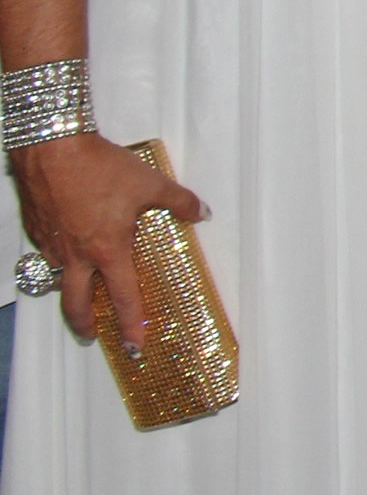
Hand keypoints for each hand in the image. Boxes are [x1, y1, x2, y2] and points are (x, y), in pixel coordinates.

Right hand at [10, 131, 204, 352]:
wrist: (52, 147)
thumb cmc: (101, 167)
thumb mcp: (151, 183)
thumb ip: (179, 202)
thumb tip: (201, 213)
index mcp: (108, 250)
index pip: (123, 298)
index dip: (131, 326)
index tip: (134, 347)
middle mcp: (75, 255)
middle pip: (76, 304)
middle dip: (84, 325)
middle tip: (91, 336)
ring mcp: (51, 244)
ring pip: (58, 278)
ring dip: (69, 290)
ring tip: (80, 292)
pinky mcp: (36, 227)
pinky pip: (45, 253)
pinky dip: (57, 259)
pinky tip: (66, 249)